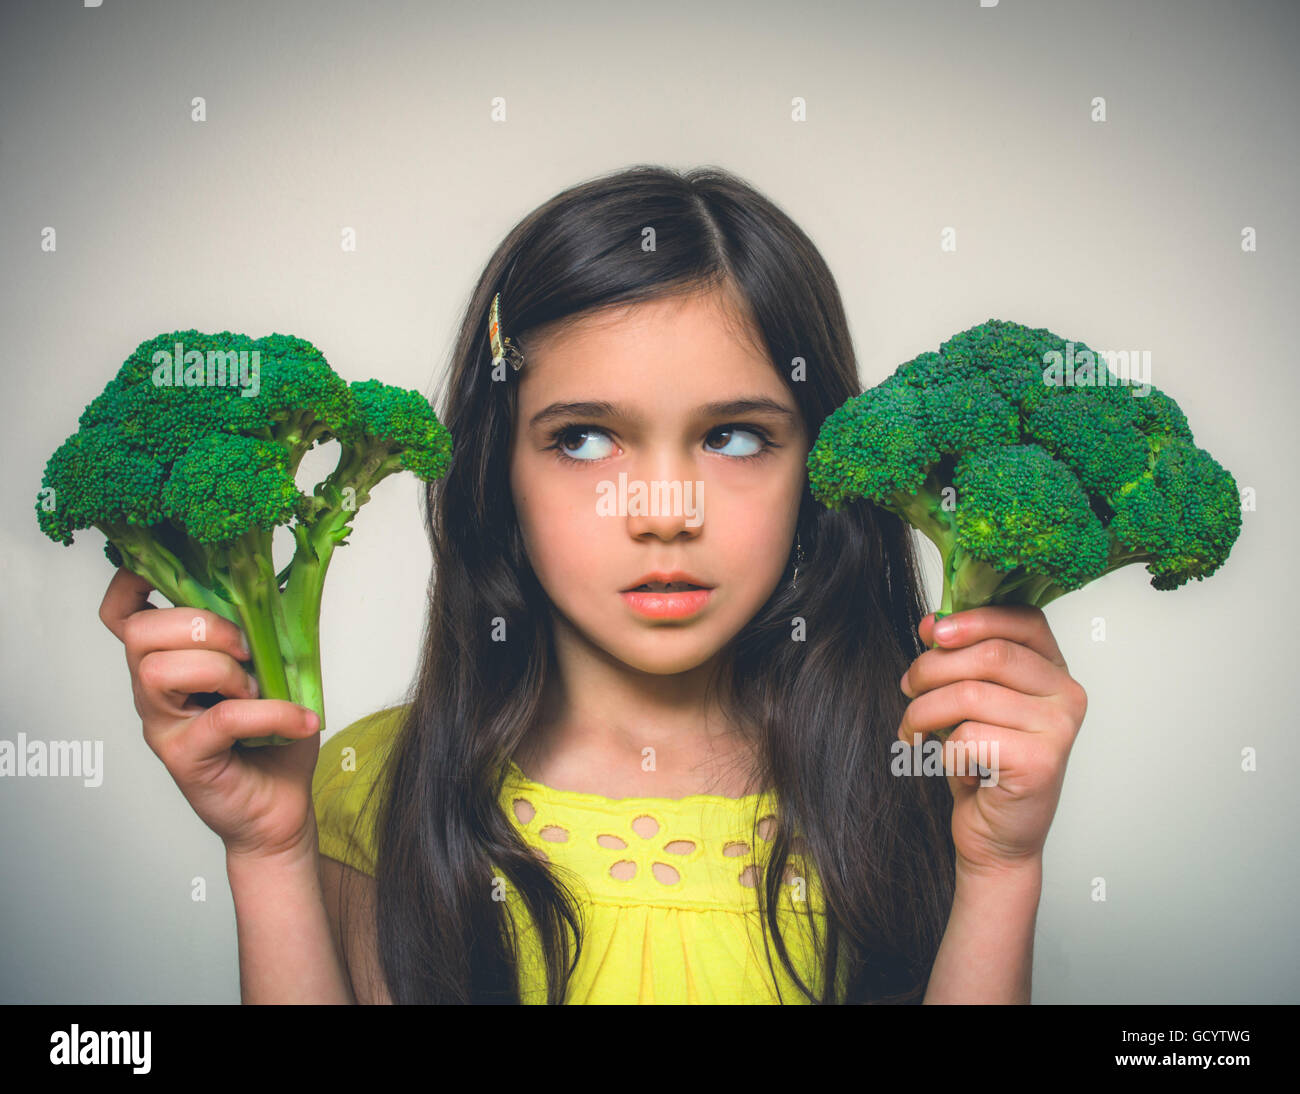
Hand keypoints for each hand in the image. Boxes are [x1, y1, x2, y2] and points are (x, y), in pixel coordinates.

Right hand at [99, 566, 323, 860]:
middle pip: (139, 633)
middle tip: (246, 651)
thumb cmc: (274, 742)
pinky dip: (269, 713)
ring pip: (161, 670)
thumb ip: (266, 633)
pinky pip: (220, 719)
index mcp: (170, 662)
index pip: (121, 616)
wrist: (280, 809)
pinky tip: (299, 720)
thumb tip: (285, 585)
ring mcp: (164, 726)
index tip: (181, 579)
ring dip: (223, 670)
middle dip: (201, 626)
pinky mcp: (184, 758)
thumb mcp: (275, 674)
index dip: (133, 586)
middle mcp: (154, 692)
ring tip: (258, 690)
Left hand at [897, 605, 1087, 877]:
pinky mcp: (1040, 762)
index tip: (932, 631)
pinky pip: (968, 737)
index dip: (974, 618)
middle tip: (908, 688)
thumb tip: (931, 621)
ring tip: (913, 729)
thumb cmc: (982, 763)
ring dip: (924, 712)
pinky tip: (953, 766)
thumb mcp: (968, 699)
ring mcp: (1058, 729)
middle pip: (989, 655)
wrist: (997, 836)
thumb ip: (958, 657)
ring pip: (969, 695)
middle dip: (932, 668)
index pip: (1023, 620)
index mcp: (1053, 670)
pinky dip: (944, 751)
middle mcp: (1066, 695)